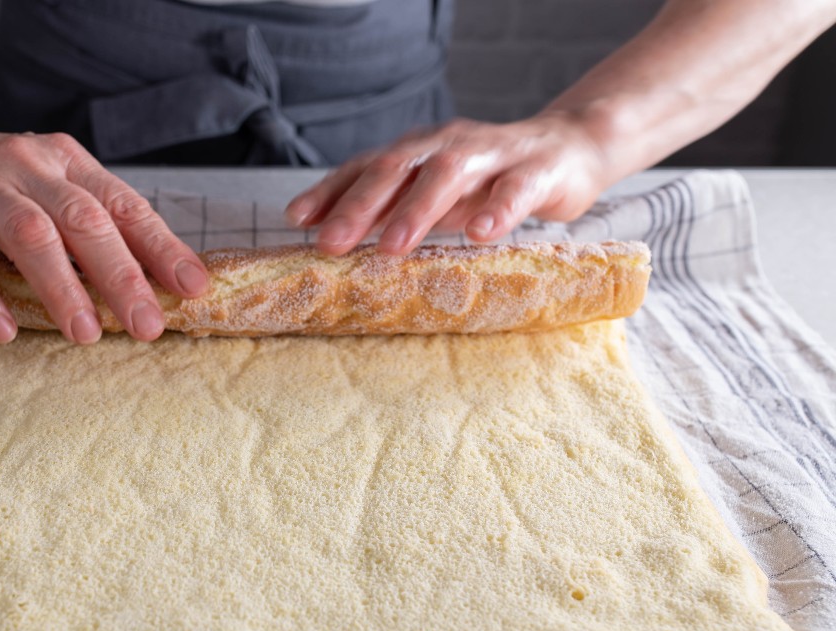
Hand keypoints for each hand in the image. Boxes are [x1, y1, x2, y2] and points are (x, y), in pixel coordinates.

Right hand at [0, 113, 208, 343]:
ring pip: (28, 234)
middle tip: (147, 325)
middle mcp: (26, 165)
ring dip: (61, 287)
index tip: (192, 288)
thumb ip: (88, 224)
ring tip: (85, 333)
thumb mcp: (45, 186)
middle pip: (84, 220)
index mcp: (66, 161)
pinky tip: (1, 331)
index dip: (161, 247)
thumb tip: (150, 285)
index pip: (123, 205)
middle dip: (121, 275)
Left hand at [285, 112, 611, 254]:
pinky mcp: (538, 170)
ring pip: (448, 173)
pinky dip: (495, 210)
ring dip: (415, 209)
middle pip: (396, 168)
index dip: (330, 191)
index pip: (365, 166)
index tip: (298, 220)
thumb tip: (334, 239)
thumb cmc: (490, 179)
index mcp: (418, 151)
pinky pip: (515, 188)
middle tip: (330, 242)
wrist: (571, 149)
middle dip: (359, 205)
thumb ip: (392, 210)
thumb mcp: (435, 195)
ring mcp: (493, 154)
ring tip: (391, 246)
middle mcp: (447, 145)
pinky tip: (478, 233)